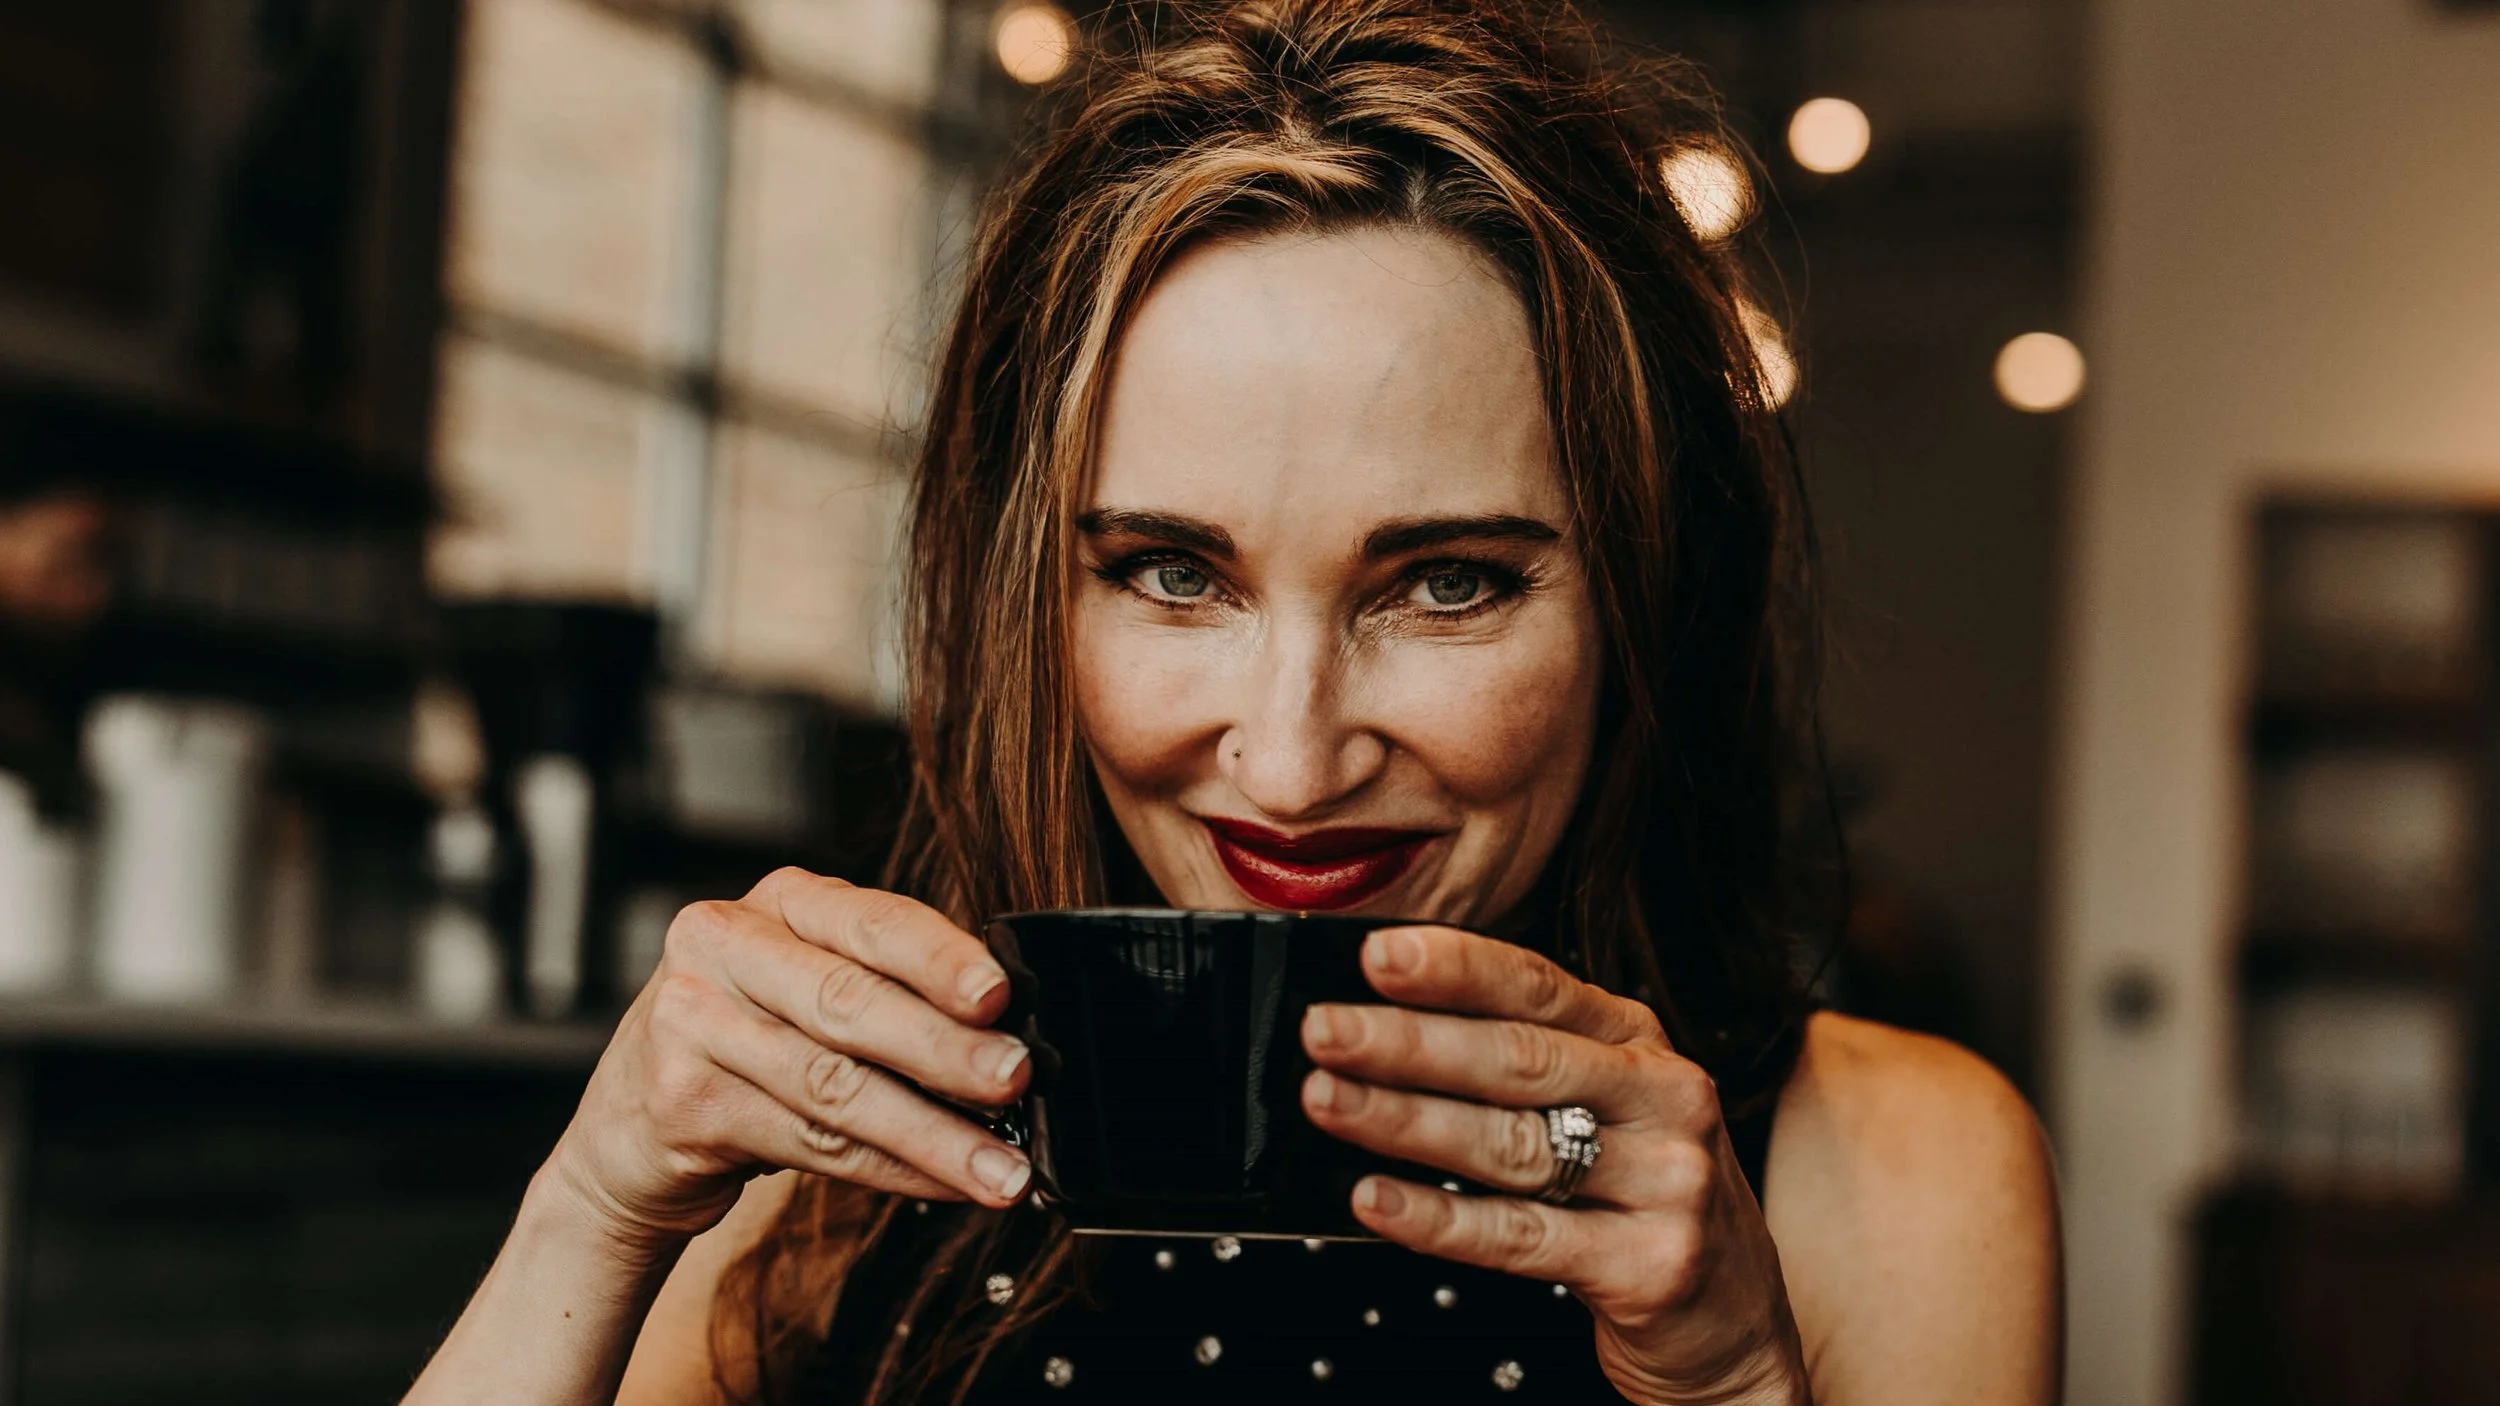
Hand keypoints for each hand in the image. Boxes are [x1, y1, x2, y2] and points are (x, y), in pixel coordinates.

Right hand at [541, 869, 1034, 1256]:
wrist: (629, 1124)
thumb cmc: (752, 1038)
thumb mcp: (811, 982)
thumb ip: (893, 986)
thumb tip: (1012, 1030)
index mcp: (780, 902)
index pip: (872, 923)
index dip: (940, 960)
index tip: (1002, 996)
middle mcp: (726, 947)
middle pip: (850, 1004)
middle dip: (945, 1048)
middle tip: (1017, 1078)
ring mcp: (694, 1024)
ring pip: (835, 1087)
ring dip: (933, 1134)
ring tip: (1001, 1165)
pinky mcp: (686, 1103)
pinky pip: (814, 1144)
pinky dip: (894, 1170)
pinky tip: (947, 1182)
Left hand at [1300, 926, 1808, 1405]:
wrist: (1731, 1323)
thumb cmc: (1642, 1197)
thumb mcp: (1607, 1104)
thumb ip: (1523, 1062)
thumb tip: (1387, 1020)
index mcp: (1638, 1043)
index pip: (1538, 987)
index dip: (1455, 968)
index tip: (1376, 955)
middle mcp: (1663, 1099)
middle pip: (1517, 1061)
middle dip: (1409, 1043)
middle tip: (1325, 1030)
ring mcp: (1665, 1182)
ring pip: (1511, 1145)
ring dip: (1404, 1121)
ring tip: (1328, 1102)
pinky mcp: (1650, 1265)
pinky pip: (1519, 1235)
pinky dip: (1436, 1219)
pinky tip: (1376, 1198)